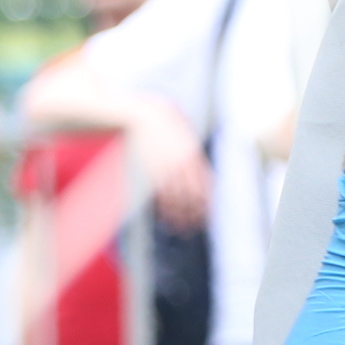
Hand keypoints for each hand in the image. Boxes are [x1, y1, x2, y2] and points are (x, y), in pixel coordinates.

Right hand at [130, 102, 212, 228]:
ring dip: (180, 217)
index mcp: (192, 153)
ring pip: (178, 200)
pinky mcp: (150, 173)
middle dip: (195, 214)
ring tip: (180, 228)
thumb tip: (190, 152)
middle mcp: (182, 164)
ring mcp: (165, 169)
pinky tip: (165, 219)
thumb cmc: (155, 115)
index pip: (206, 183)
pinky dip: (164, 211)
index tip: (206, 212)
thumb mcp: (178, 125)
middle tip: (195, 225)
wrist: (136, 115)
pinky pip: (160, 197)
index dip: (207, 200)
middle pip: (194, 195)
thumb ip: (187, 141)